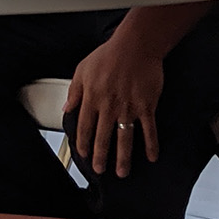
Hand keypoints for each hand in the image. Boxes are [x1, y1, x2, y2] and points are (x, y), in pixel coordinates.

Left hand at [63, 34, 163, 178]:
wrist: (135, 46)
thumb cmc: (109, 55)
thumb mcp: (82, 69)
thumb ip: (74, 91)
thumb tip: (67, 108)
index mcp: (92, 98)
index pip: (84, 127)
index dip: (83, 143)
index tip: (83, 155)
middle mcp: (109, 106)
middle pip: (103, 137)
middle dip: (101, 156)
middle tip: (100, 170)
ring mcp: (129, 108)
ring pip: (124, 139)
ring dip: (123, 158)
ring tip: (122, 172)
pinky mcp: (146, 106)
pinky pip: (149, 129)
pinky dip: (151, 144)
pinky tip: (151, 157)